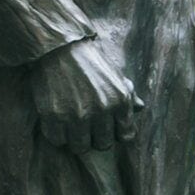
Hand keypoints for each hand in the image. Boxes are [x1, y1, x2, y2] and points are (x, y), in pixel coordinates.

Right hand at [27, 30, 139, 153]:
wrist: (58, 47)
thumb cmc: (89, 60)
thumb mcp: (115, 74)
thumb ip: (129, 94)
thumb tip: (140, 108)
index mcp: (120, 100)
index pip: (126, 136)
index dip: (116, 132)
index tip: (107, 127)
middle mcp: (101, 110)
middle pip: (103, 145)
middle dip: (96, 137)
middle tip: (87, 126)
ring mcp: (76, 115)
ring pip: (80, 147)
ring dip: (76, 139)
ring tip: (71, 126)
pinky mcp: (54, 116)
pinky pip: (57, 140)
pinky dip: (56, 134)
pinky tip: (57, 121)